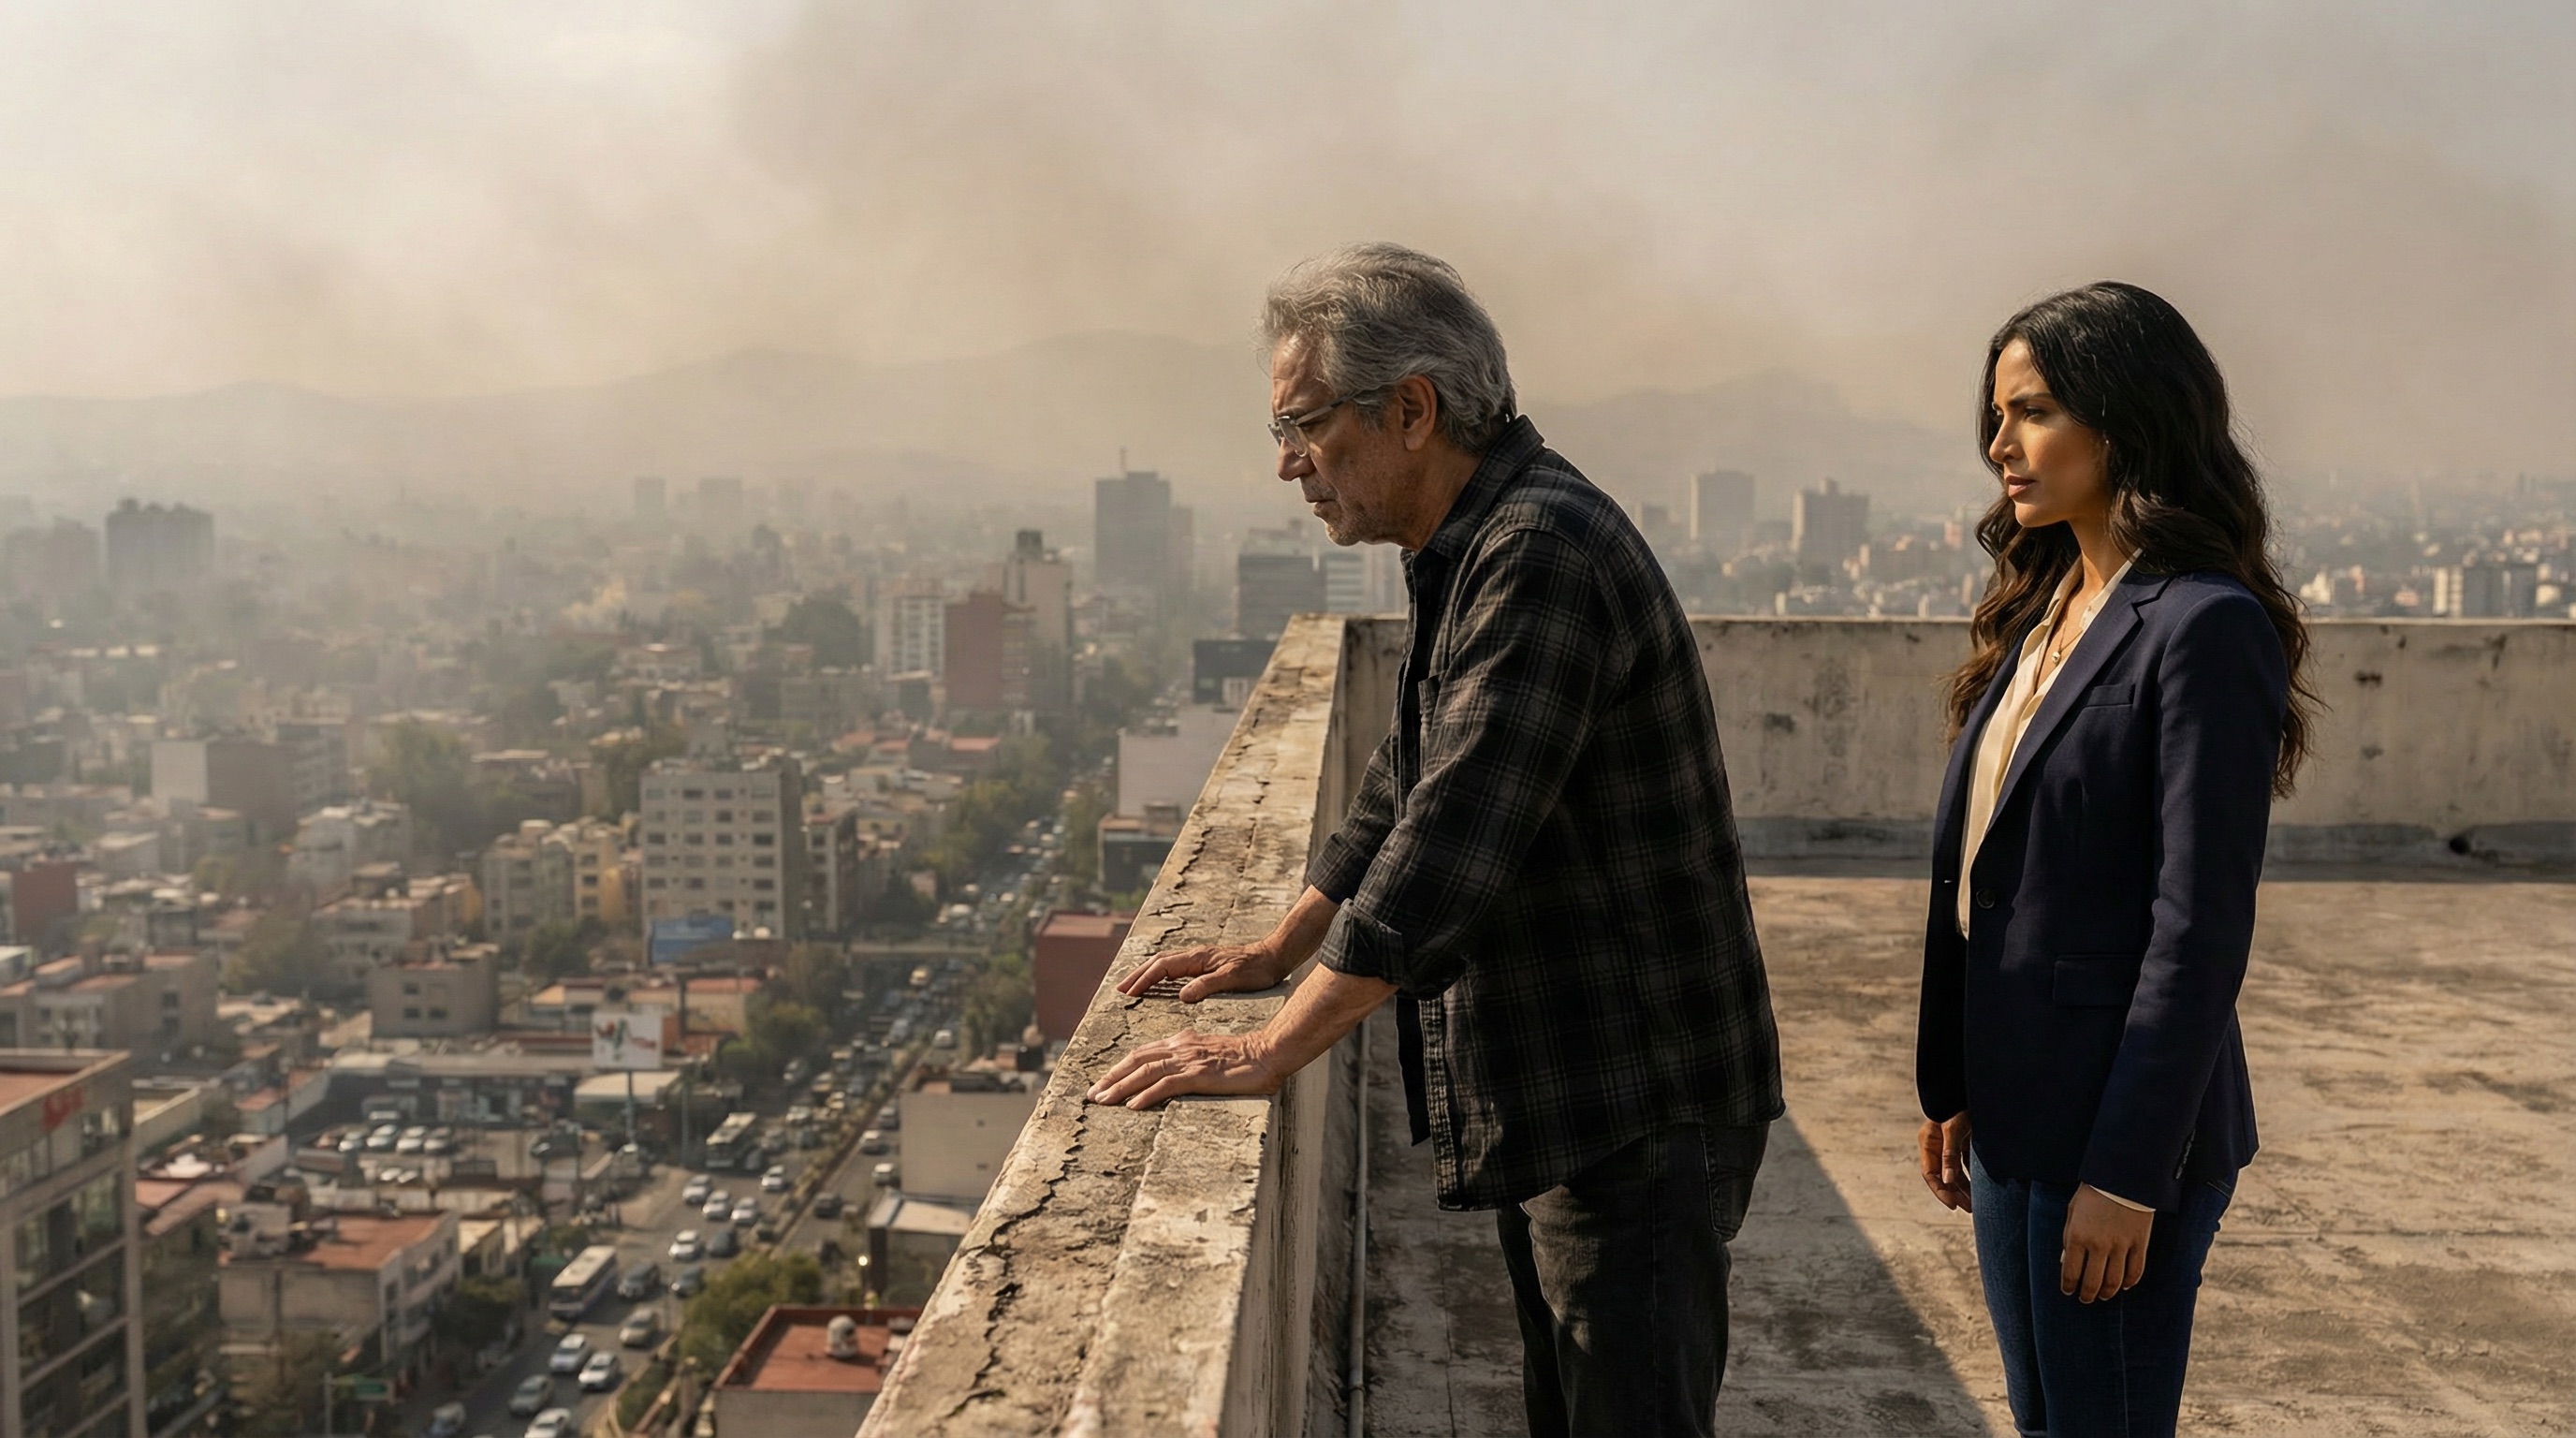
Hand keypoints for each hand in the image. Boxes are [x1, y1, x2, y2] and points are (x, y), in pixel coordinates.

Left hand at [1085, 1029, 1283, 1108]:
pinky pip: (1166, 1084)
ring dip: (1120, 1087)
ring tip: (1102, 1101)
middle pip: (1136, 1060)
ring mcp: (1189, 1060)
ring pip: (1145, 1072)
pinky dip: (1146, 1095)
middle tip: (1092, 1095)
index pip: (1143, 1053)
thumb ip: (1191, 1062)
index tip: (1104, 1083)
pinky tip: (1132, 1106)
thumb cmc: (1246, 1058)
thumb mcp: (1211, 1056)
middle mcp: (1181, 1047)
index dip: (1120, 1068)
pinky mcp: (1200, 1074)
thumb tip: (1175, 1077)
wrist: (1269, 1052)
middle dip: (1110, 1077)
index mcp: (1182, 1042)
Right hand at [1115, 941, 1293, 1003]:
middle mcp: (1195, 956)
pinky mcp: (1205, 965)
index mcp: (1197, 958)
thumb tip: (1180, 995)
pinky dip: (1161, 976)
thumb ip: (1206, 985)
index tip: (1128, 994)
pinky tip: (1160, 986)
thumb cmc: (1257, 970)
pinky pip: (1175, 968)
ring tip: (1132, 988)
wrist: (1275, 957)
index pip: (1161, 967)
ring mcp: (1199, 959)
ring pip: (1165, 964)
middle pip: (1157, 963)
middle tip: (1119, 991)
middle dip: (1137, 976)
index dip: (1143, 980)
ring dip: (1146, 974)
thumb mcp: (1233, 979)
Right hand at [1918, 1112, 1972, 1210]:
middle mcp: (1936, 1146)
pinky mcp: (1962, 1142)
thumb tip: (1947, 1180)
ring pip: (1954, 1172)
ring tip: (1976, 1203)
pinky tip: (1980, 1187)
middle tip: (1968, 1209)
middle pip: (1943, 1176)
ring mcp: (1949, 1144)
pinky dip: (1971, 1175)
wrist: (1969, 1088)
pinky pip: (1964, 1164)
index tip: (1953, 1205)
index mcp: (1928, 1143)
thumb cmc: (1957, 1106)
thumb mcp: (1953, 1129)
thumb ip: (1950, 1154)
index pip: (1931, 1174)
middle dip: (1954, 1193)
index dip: (1941, 1191)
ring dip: (1964, 1187)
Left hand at [2060, 1185, 2154, 1301]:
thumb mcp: (2072, 1211)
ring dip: (2107, 1292)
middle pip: (2092, 1282)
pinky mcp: (2139, 1244)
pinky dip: (2129, 1282)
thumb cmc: (2092, 1193)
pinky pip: (2136, 1271)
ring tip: (2103, 1295)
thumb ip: (2068, 1237)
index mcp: (2077, 1236)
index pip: (2070, 1272)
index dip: (2068, 1286)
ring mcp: (2121, 1245)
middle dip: (2087, 1295)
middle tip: (2085, 1298)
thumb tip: (2064, 1261)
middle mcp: (2098, 1245)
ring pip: (2114, 1281)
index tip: (2068, 1291)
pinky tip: (2123, 1286)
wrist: (2122, 1176)